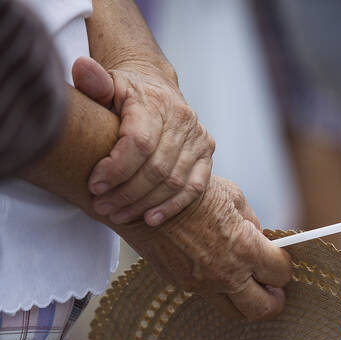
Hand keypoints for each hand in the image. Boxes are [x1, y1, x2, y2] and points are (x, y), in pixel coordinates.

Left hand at [72, 56, 213, 226]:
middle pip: (156, 168)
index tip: (94, 185)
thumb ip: (94, 82)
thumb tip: (82, 68)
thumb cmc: (127, 92)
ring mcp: (199, 140)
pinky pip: (194, 188)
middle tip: (102, 207)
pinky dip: (173, 206)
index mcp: (156, 102)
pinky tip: (151, 218)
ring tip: (118, 215)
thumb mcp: (107, 84)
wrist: (157, 88)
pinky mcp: (207, 156)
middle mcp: (183, 120)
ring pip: (174, 182)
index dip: (116, 169)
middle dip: (126, 193)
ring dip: (144, 204)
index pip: (139, 143)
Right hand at [116, 176, 292, 319]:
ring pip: (235, 312)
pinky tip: (220, 272)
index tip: (282, 260)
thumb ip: (253, 224)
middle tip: (275, 291)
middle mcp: (226, 274)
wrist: (146, 198)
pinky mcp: (181, 286)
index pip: (280, 273)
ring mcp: (202, 284)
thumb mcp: (233, 197)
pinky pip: (209, 297)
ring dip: (247, 302)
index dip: (285, 267)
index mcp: (245, 249)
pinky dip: (221, 290)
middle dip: (275, 301)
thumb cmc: (193, 192)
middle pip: (263, 309)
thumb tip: (262, 240)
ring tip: (249, 286)